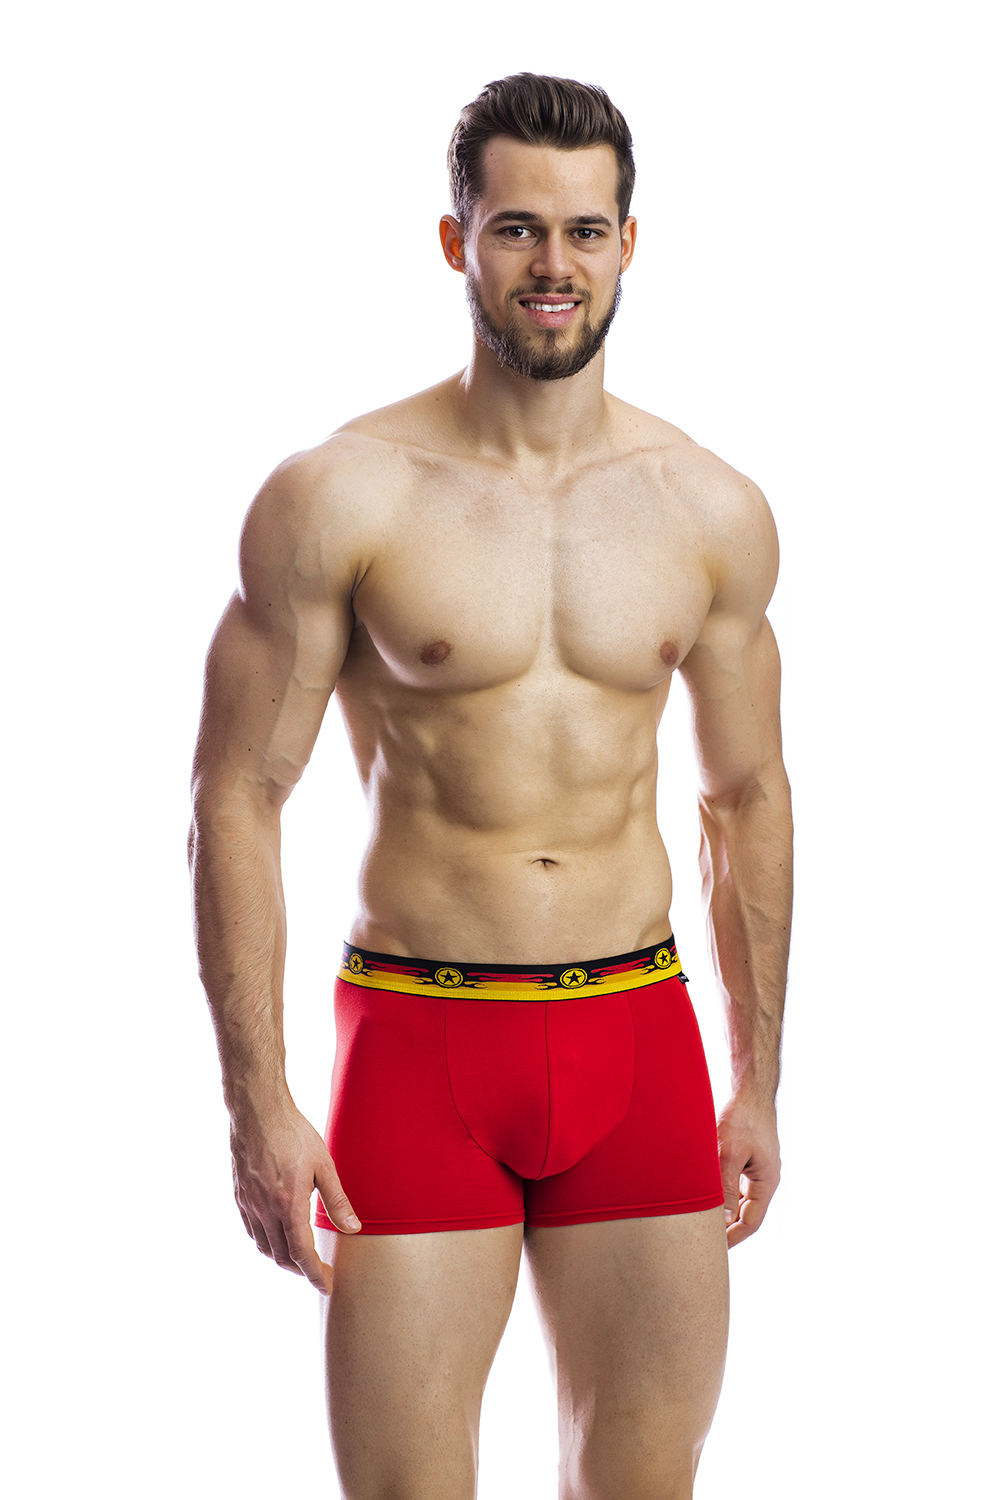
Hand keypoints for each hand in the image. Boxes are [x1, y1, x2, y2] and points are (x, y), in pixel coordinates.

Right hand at [229, 1102, 360, 1293]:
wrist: (258, 1109)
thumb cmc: (294, 1132)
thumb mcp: (324, 1165)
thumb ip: (337, 1201)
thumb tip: (353, 1228)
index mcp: (288, 1204)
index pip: (301, 1253)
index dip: (315, 1274)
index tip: (327, 1285)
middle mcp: (265, 1209)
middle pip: (281, 1256)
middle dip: (301, 1269)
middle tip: (320, 1271)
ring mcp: (249, 1203)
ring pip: (264, 1246)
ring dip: (283, 1258)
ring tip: (301, 1257)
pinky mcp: (239, 1195)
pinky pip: (251, 1231)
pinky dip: (266, 1242)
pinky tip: (278, 1235)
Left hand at [717, 1093, 779, 1248]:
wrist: (749, 1089)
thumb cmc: (742, 1118)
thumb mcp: (728, 1154)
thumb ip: (725, 1188)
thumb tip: (721, 1220)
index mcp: (767, 1182)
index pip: (750, 1223)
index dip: (732, 1238)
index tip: (712, 1249)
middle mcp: (765, 1178)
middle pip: (746, 1213)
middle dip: (726, 1228)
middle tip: (702, 1239)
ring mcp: (757, 1167)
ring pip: (738, 1197)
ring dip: (722, 1208)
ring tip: (698, 1218)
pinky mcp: (747, 1156)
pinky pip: (734, 1181)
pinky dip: (721, 1190)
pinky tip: (702, 1190)